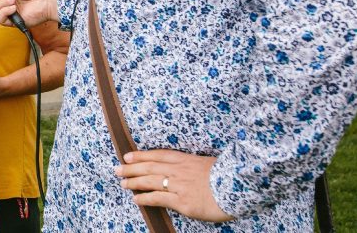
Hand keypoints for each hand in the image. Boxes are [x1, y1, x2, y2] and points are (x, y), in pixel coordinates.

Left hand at [114, 149, 232, 222]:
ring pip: (150, 181)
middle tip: (117, 169)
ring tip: (123, 183)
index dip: (141, 155)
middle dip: (131, 168)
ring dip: (134, 182)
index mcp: (186, 160)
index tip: (128, 155)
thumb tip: (186, 170)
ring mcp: (179, 186)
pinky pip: (159, 199)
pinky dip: (145, 199)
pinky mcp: (182, 202)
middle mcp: (179, 171)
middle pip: (149, 167)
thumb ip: (194, 166)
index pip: (158, 155)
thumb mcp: (209, 164)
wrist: (239, 187)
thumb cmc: (228, 176)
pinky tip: (136, 200)